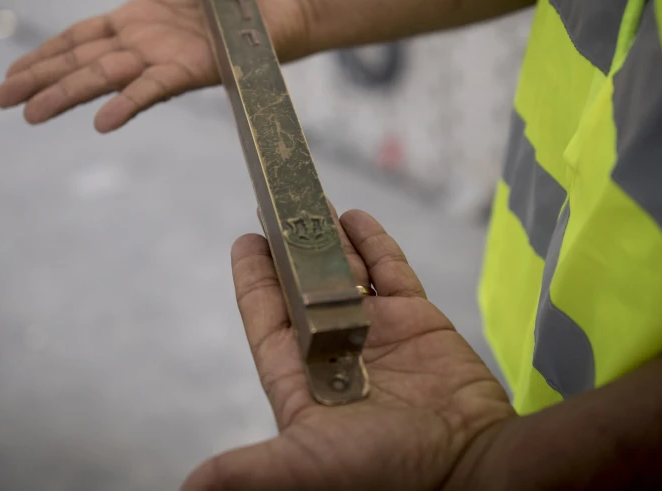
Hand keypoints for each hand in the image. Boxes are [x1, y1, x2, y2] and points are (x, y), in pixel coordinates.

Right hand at [0, 0, 310, 131]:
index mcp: (134, 22)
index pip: (78, 40)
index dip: (43, 54)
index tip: (9, 73)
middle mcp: (142, 46)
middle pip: (81, 64)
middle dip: (40, 81)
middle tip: (1, 101)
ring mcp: (164, 59)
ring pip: (105, 79)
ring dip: (68, 96)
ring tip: (30, 114)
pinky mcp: (193, 69)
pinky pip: (154, 89)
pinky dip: (127, 104)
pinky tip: (101, 123)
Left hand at [183, 209, 514, 490]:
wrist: (471, 471)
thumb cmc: (382, 473)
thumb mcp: (303, 466)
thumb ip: (247, 469)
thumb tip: (191, 488)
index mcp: (303, 380)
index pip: (268, 320)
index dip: (255, 280)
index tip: (246, 241)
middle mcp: (336, 352)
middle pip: (304, 286)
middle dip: (291, 247)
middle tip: (278, 203)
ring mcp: (380, 334)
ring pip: (346, 272)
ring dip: (328, 237)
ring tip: (311, 199)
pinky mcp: (419, 322)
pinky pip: (392, 271)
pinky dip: (374, 243)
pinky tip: (356, 217)